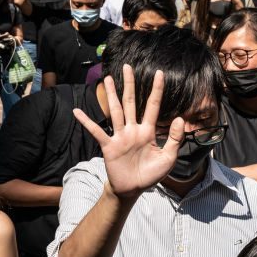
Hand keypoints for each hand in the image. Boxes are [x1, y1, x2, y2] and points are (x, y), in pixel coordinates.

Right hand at [74, 66, 181, 198]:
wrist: (132, 190)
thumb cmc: (150, 174)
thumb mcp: (168, 158)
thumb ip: (173, 138)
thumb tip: (179, 118)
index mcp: (148, 131)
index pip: (153, 106)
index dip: (157, 90)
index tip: (159, 73)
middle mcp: (132, 129)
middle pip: (131, 102)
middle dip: (130, 84)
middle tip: (128, 67)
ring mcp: (120, 136)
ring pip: (115, 111)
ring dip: (111, 95)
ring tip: (108, 79)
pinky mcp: (109, 146)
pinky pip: (97, 131)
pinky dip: (86, 122)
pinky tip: (77, 112)